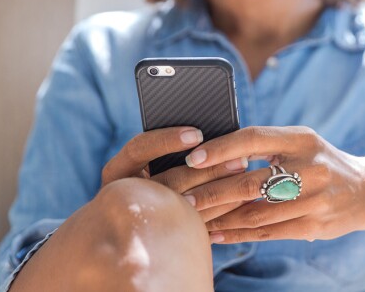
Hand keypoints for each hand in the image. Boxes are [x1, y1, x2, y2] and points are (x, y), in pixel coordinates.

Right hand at [100, 126, 250, 221]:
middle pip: (169, 181)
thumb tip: (206, 131)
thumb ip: (174, 145)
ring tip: (246, 177)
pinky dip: (220, 211)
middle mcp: (125, 194)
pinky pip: (195, 223)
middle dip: (208, 170)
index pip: (139, 149)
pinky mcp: (164, 234)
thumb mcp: (152, 156)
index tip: (197, 134)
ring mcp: (144, 217)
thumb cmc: (152, 170)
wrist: (135, 225)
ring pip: (185, 206)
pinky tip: (243, 200)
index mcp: (119, 169)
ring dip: (220, 190)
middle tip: (240, 159)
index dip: (167, 140)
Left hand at [181, 126, 364, 243]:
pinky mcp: (314, 226)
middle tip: (182, 196)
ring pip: (255, 212)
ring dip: (219, 216)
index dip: (221, 148)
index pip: (254, 138)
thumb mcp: (301, 142)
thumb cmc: (320, 161)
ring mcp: (314, 200)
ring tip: (192, 218)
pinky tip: (216, 234)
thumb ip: (266, 145)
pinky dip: (237, 234)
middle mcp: (310, 168)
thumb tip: (212, 152)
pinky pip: (268, 232)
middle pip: (250, 181)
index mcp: (302, 139)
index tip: (193, 157)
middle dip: (211, 191)